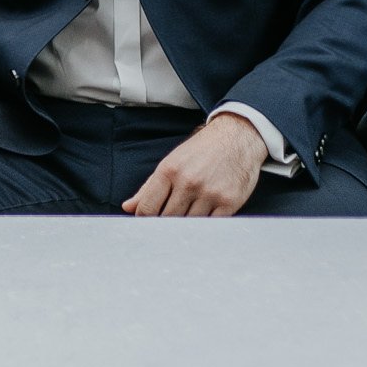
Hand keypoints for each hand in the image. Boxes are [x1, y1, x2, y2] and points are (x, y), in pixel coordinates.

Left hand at [124, 112, 266, 216]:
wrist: (238, 137)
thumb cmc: (201, 150)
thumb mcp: (172, 162)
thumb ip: (149, 187)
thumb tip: (128, 207)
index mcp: (169, 170)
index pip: (147, 208)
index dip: (144, 219)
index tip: (147, 222)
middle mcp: (188, 182)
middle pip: (166, 219)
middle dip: (163, 224)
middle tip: (166, 224)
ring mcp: (209, 193)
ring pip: (188, 226)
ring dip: (184, 228)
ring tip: (185, 221)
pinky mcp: (229, 203)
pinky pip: (210, 227)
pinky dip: (203, 229)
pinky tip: (202, 222)